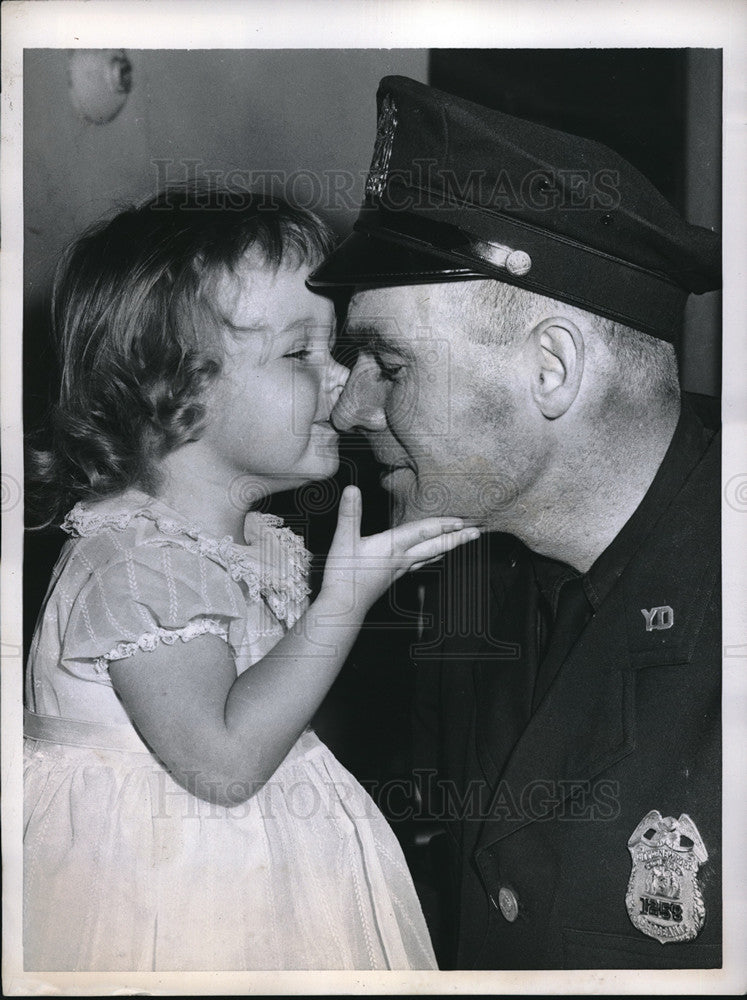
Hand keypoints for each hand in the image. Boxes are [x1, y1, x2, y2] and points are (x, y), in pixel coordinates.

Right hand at [321, 485, 479, 614]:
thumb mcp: (343, 541)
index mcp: (391, 547)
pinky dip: (430, 557)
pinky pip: (418, 564)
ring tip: (460, 542)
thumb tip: (353, 488)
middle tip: (476, 532)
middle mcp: (400, 558)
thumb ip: (350, 514)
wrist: (342, 608)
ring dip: (446, 547)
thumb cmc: (343, 576)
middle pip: (433, 546)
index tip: (462, 520)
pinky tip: (431, 557)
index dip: (442, 524)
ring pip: (428, 556)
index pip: (422, 532)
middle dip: (455, 538)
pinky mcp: (391, 577)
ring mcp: (398, 570)